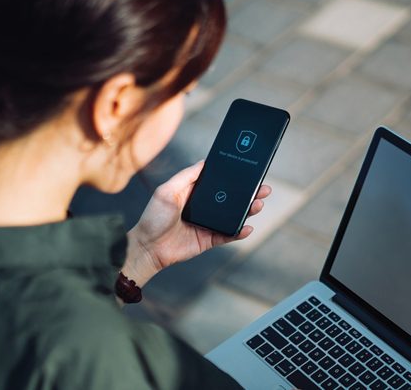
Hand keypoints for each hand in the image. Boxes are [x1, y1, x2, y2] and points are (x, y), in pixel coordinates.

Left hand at [122, 161, 270, 286]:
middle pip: (231, 198)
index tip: (249, 170)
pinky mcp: (209, 240)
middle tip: (263, 188)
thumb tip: (205, 162)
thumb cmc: (153, 217)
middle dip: (249, 193)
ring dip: (248, 211)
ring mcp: (208, 223)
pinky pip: (228, 235)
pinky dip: (239, 232)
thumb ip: (186, 176)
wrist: (147, 248)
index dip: (234, 177)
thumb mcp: (167, 190)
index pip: (219, 182)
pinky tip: (247, 227)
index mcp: (195, 192)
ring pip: (233, 216)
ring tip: (258, 204)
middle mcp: (204, 207)